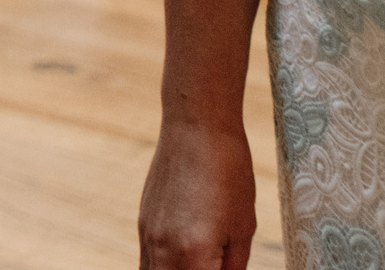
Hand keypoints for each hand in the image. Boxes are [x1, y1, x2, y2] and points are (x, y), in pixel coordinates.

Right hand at [137, 118, 256, 269]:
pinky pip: (146, 263)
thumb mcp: (242, 230)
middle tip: (213, 265)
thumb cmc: (228, 175)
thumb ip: (233, 268)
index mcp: (192, 254)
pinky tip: (183, 262)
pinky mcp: (143, 224)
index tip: (225, 268)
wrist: (196, 128)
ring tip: (199, 262)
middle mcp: (162, 250)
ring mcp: (147, 236)